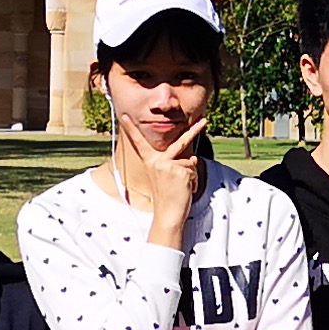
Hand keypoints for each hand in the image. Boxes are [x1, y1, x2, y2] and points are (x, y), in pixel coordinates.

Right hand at [115, 106, 204, 247]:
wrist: (168, 213)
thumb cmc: (167, 197)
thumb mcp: (167, 176)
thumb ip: (176, 164)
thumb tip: (194, 158)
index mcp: (151, 161)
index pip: (140, 143)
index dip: (131, 129)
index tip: (124, 116)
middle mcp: (158, 161)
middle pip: (181, 142)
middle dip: (194, 130)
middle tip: (204, 120)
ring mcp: (169, 164)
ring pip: (190, 162)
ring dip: (191, 175)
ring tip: (182, 187)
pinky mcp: (180, 170)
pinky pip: (194, 170)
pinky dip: (194, 180)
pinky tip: (185, 189)